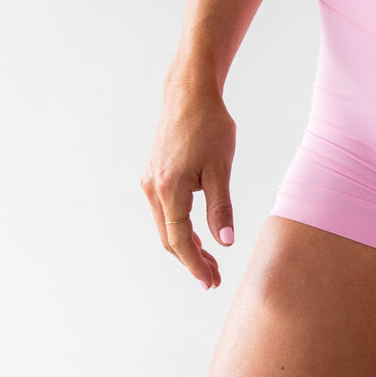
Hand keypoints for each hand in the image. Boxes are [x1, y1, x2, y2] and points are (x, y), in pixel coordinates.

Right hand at [140, 82, 236, 289]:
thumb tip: (225, 242)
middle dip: (191, 260)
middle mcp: (152, 189)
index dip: (195, 265)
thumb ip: (221, 207)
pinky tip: (197, 233)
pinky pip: (163, 211)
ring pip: (165, 225)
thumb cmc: (210, 127)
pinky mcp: (153, 174)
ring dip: (185, 245)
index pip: (180, 240)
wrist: (189, 95)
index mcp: (169, 190)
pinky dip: (179, 227)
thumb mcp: (221, 168)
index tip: (209, 282)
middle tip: (213, 278)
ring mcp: (149, 181)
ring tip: (209, 260)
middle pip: (169, 238)